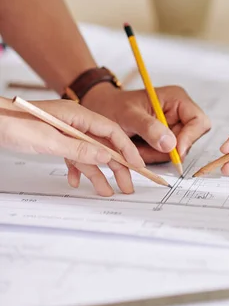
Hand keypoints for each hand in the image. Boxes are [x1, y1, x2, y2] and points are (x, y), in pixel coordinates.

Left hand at [0, 97, 143, 195]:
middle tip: (127, 185)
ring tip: (107, 191)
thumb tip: (106, 157)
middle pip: (102, 144)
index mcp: (78, 115)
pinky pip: (72, 155)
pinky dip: (76, 168)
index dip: (126, 149)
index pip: (111, 132)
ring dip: (97, 172)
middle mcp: (74, 121)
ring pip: (88, 153)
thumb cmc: (15, 124)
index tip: (137, 165)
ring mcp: (64, 130)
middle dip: (116, 165)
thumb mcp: (49, 140)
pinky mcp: (54, 138)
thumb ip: (79, 149)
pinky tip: (76, 181)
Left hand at [82, 84, 210, 162]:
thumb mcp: (129, 115)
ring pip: (176, 151)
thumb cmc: (113, 106)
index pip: (199, 121)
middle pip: (188, 140)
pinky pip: (165, 155)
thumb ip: (149, 128)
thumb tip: (170, 144)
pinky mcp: (165, 139)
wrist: (101, 110)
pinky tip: (137, 148)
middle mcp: (179, 113)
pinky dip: (150, 156)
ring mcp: (173, 127)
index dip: (190, 138)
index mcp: (177, 99)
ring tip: (135, 146)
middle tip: (144, 149)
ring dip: (155, 154)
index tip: (174, 151)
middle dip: (167, 150)